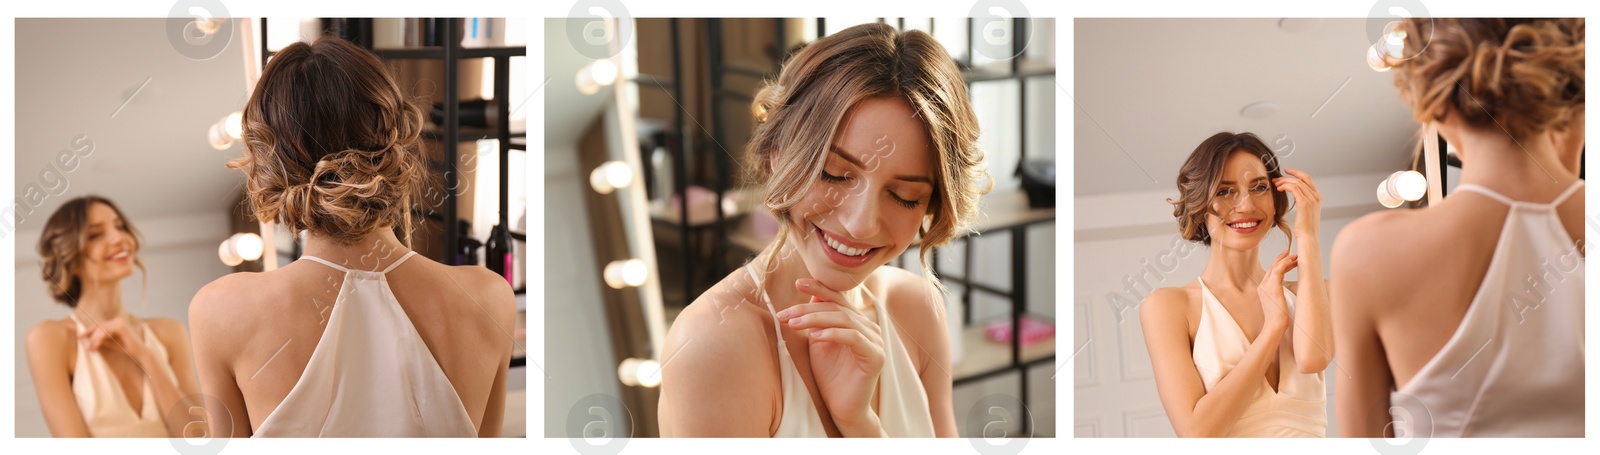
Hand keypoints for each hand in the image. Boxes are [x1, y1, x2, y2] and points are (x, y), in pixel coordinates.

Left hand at [79, 315, 150, 362]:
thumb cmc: (126, 347)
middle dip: (89, 334)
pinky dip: (98, 339)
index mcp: (116, 322)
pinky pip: (105, 331)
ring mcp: (120, 322)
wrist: (139, 352)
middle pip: (99, 325)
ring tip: (91, 348)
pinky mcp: (121, 327)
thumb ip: (100, 339)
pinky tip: (95, 346)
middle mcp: (117, 320)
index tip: (80, 337)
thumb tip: (86, 339)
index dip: (88, 330)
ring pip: (101, 328)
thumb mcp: (110, 343)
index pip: (99, 325)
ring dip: (94, 339)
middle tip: (84, 344)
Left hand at [775, 279, 884, 435]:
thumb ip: (817, 321)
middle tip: (784, 314)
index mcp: (857, 321)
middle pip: (837, 308)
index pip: (838, 298)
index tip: (797, 282)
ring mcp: (875, 341)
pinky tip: (814, 337)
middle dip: (807, 309)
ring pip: (844, 319)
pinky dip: (833, 334)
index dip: (819, 288)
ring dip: (815, 319)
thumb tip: (809, 294)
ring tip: (793, 324)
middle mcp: (870, 327)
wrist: (842, 407)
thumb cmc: (830, 376)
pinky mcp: (876, 356)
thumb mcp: (819, 343)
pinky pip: (854, 338)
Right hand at [1257, 250, 1296, 332]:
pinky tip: (1292, 261)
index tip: (1289, 259)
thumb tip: (1286, 290)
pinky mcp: (1273, 287)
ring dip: (1285, 260)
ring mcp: (1266, 286)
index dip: (1280, 264)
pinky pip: (1278, 270)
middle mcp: (1263, 285)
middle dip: (1282, 259)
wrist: (1275, 325)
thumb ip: (1280, 293)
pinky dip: (1285, 263)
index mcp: (1263, 289)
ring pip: (1275, 267)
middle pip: (1272, 267)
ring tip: (1295, 256)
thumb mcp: (1279, 302)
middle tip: (1292, 254)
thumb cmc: (1279, 318)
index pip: (1271, 272)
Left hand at [1275, 169, 1321, 239]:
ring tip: (1275, 184)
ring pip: (1297, 182)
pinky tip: (1278, 189)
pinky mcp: (1305, 203)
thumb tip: (1296, 197)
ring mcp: (1312, 199)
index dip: (1297, 173)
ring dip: (1284, 181)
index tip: (1287, 171)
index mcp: (1317, 198)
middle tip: (1277, 178)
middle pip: (1303, 179)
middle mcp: (1316, 197)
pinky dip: (1285, 186)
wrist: (1308, 237)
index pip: (1308, 180)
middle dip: (1289, 176)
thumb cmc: (1304, 228)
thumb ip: (1303, 202)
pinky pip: (1294, 188)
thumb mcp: (1305, 213)